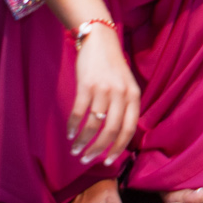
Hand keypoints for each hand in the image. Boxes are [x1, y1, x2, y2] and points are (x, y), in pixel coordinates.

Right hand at [67, 26, 139, 165]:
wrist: (100, 40)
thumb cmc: (112, 67)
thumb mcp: (126, 85)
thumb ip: (124, 107)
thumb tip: (115, 138)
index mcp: (134, 96)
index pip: (129, 129)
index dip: (118, 148)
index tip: (107, 162)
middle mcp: (121, 94)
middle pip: (110, 131)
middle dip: (97, 150)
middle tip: (86, 159)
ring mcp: (104, 89)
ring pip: (93, 125)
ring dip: (82, 141)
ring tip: (75, 150)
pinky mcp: (87, 84)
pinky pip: (79, 112)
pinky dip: (73, 126)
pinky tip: (69, 134)